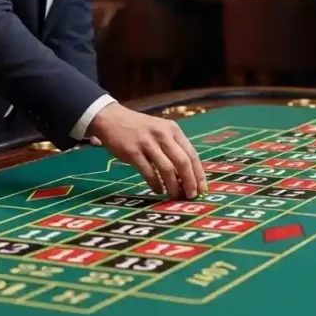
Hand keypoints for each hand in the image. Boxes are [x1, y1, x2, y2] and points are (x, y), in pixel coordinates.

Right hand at [87, 103, 205, 198]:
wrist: (113, 119)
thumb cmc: (140, 129)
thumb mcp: (161, 131)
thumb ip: (173, 148)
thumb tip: (187, 176)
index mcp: (173, 130)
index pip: (191, 154)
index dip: (198, 174)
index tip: (202, 189)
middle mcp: (162, 134)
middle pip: (182, 162)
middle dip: (189, 182)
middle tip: (190, 196)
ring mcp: (147, 143)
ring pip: (167, 169)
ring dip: (173, 186)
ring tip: (174, 196)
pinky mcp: (133, 151)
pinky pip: (148, 172)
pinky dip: (155, 184)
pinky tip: (158, 190)